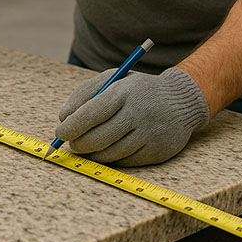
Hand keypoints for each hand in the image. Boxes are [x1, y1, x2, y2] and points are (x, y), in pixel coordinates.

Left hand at [55, 68, 208, 165]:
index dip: (71, 126)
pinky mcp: (157, 152)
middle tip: (71, 143)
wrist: (181, 100)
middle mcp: (138, 113)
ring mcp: (149, 134)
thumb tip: (63, 119)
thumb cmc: (136, 90)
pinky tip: (110, 148)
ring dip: (92, 153)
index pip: (90, 114)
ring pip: (109, 154)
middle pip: (98, 138)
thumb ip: (84, 94)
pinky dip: (111, 158)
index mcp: (124, 92)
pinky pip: (124, 162)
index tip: (60, 132)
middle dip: (78, 144)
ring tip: (88, 145)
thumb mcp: (112, 79)